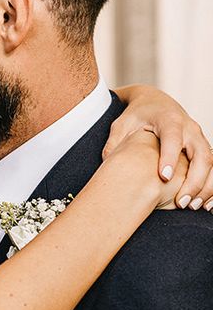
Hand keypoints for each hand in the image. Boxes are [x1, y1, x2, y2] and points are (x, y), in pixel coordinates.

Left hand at [104, 85, 212, 208]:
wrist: (155, 102)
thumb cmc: (136, 115)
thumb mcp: (121, 124)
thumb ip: (115, 142)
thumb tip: (107, 163)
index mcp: (169, 120)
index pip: (173, 139)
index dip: (170, 157)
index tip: (164, 177)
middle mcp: (190, 128)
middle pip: (201, 154)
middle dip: (194, 180)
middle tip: (181, 202)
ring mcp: (199, 138)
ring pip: (211, 163)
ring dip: (205, 186)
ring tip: (192, 206)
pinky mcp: (202, 148)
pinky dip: (211, 185)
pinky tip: (204, 204)